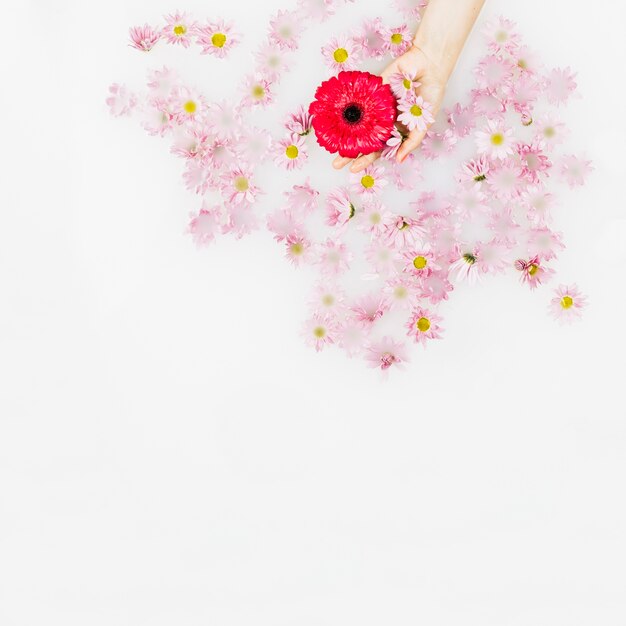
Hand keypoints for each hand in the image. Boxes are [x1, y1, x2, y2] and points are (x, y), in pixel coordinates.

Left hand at [332, 44, 446, 172]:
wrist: (429, 65)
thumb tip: (398, 160)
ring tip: (331, 145)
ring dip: (343, 134)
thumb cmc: (430, 94)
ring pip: (356, 123)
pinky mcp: (372, 90)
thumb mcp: (424, 123)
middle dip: (349, 153)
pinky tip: (334, 120)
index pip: (376, 149)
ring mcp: (375, 106)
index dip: (365, 159)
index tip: (352, 169)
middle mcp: (382, 121)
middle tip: (335, 164)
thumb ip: (411, 142)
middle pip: (363, 140)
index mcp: (393, 131)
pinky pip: (358, 101)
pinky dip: (347, 110)